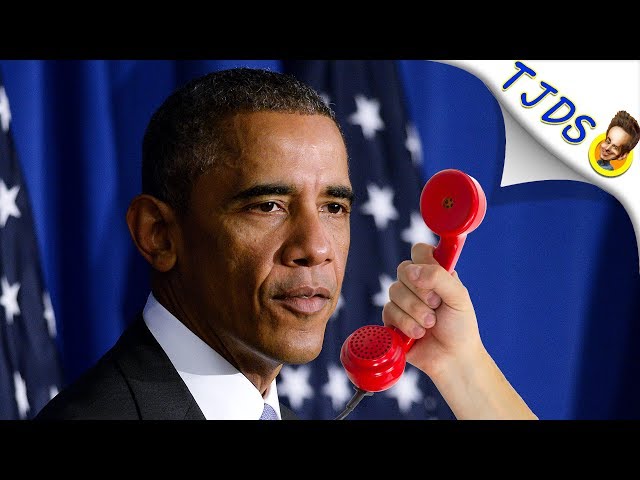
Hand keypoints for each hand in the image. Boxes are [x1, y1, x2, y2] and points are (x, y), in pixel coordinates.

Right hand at [382, 242, 482, 379]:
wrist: (452, 359)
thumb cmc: (460, 327)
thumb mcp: (458, 297)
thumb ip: (439, 277)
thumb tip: (412, 271)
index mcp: (435, 273)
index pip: (419, 251)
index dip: (423, 261)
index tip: (433, 277)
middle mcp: (416, 284)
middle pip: (403, 270)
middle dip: (421, 292)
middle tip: (436, 305)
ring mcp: (402, 301)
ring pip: (394, 291)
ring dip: (416, 312)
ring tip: (430, 325)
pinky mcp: (391, 319)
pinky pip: (388, 311)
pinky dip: (406, 324)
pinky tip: (418, 334)